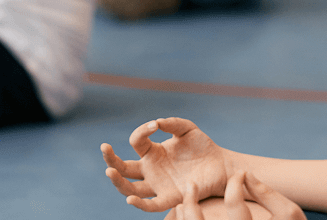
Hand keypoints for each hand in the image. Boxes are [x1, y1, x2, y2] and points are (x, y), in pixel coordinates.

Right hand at [101, 118, 231, 212]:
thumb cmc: (203, 147)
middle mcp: (151, 170)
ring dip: (118, 182)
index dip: (141, 132)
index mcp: (153, 152)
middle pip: (123, 168)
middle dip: (110, 159)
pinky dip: (140, 205)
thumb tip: (157, 122)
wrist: (222, 166)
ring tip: (110, 171)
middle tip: (104, 147)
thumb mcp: (188, 129)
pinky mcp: (171, 197)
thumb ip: (173, 123)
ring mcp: (159, 185)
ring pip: (130, 188)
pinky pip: (152, 205)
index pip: (136, 142)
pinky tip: (130, 199)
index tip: (155, 126)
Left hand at [172, 171, 306, 219]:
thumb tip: (246, 175)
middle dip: (191, 203)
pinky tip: (183, 218)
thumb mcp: (290, 213)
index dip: (235, 183)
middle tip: (191, 184)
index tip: (240, 174)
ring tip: (180, 204)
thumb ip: (268, 194)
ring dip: (182, 219)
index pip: (234, 204)